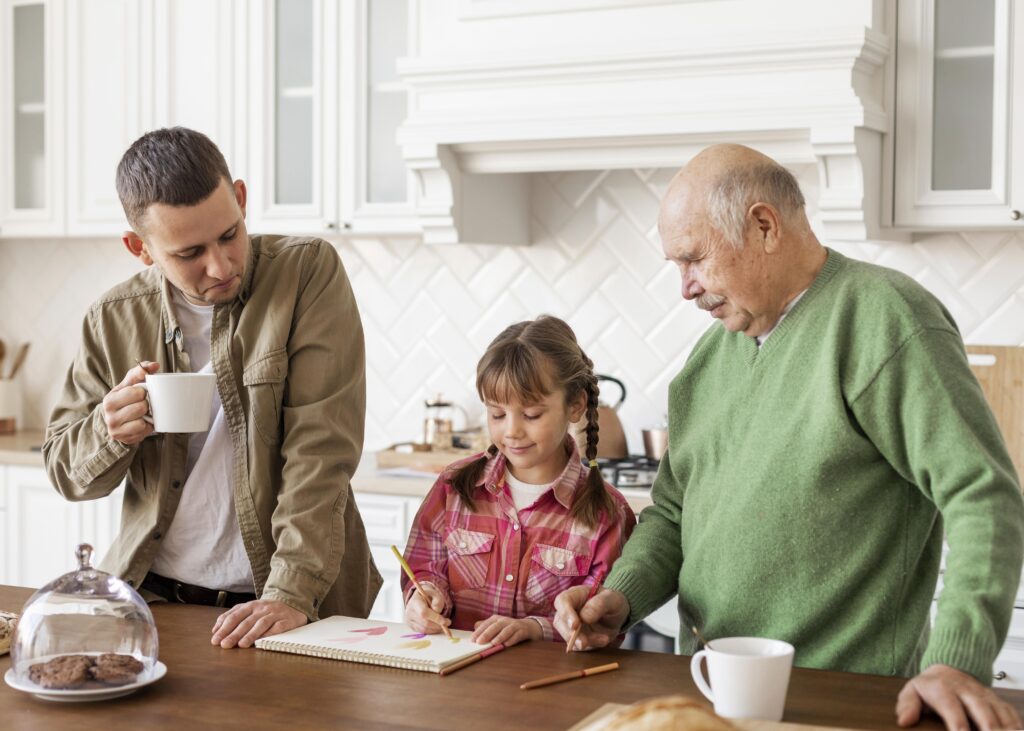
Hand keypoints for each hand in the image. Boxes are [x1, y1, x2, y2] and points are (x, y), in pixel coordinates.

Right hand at [103, 361, 158, 444]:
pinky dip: (147, 426)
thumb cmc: (125, 399)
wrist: (117, 421)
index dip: (143, 392)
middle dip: (145, 404)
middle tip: (142, 404)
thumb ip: (140, 372)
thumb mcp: (128, 385)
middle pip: (141, 407)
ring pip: (142, 420)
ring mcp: (116, 429)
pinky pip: (144, 430)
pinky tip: (142, 422)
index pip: (136, 392)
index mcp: (110, 400)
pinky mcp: (125, 439)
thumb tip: (154, 365)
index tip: (140, 393)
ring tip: (142, 413)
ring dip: (146, 416)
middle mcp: (109, 416)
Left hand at [210, 599, 306, 648]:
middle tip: (225, 645)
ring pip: (261, 624)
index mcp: (251, 605)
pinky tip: (261, 641)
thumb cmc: (266, 611)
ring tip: (241, 645)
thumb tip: (215, 630)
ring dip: (251, 634)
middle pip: (247, 621)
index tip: (216, 640)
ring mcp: (275, 613)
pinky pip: (278, 627)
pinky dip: (269, 634)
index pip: (235, 616)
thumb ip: (232, 616)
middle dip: (234, 634)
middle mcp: (262, 608)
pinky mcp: (287, 620)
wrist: (293, 604)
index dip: (224, 628)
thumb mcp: (249, 609)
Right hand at [404, 584, 450, 634]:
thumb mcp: (435, 593)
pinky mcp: (412, 627)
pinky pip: (423, 632)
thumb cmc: (428, 596)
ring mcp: (409, 621)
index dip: (435, 618)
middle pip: (425, 623)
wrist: (419, 599)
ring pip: (424, 629)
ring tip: (442, 623)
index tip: (445, 621)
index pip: (424, 613)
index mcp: (414, 602)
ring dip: (436, 628)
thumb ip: (438, 600)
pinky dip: (432, 630)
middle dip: (438, 624)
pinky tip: (436, 626)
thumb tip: (437, 611)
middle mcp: (409, 612)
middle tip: (448, 622)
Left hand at [472, 616, 541, 646]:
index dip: (479, 632)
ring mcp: (514, 625)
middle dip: (487, 634)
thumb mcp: (496, 625)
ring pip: (506, 630)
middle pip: (495, 626)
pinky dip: (512, 640)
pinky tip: (507, 645)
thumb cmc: (508, 628)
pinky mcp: (522, 631)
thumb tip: (475, 627)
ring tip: (493, 643)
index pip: (486, 624)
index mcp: (496, 619)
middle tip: (479, 642)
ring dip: (500, 636)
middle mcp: (504, 620)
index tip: (472, 640)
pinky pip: (517, 635)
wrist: (528, 626)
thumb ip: (486, 626)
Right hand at [553, 586, 629, 650]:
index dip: (565, 613)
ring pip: (567, 636)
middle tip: (585, 642)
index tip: (575, 626)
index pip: (562, 601)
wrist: (617, 615)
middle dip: (572, 635)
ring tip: (604, 639)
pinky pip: (576, 645)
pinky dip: (590, 646)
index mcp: (575, 594)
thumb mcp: (612, 599)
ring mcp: (570, 624)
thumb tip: (584, 617)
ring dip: (584, 642)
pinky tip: (603, 640)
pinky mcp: (575, 637)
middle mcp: (569, 609)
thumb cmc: (613, 602)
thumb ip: (599, 604)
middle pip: (560, 622)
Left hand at [896, 664, 1020, 730]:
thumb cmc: (931, 687)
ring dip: (1006, 728)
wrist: (950, 668)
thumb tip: (904, 721)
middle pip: (982, 711)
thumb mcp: (912, 691)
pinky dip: (1015, 724)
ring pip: (1000, 713)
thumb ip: (907, 705)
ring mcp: (985, 696)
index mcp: (943, 690)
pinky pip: (1010, 713)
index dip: (958, 724)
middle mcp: (967, 692)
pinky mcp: (997, 701)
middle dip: (989, 728)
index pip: (952, 709)